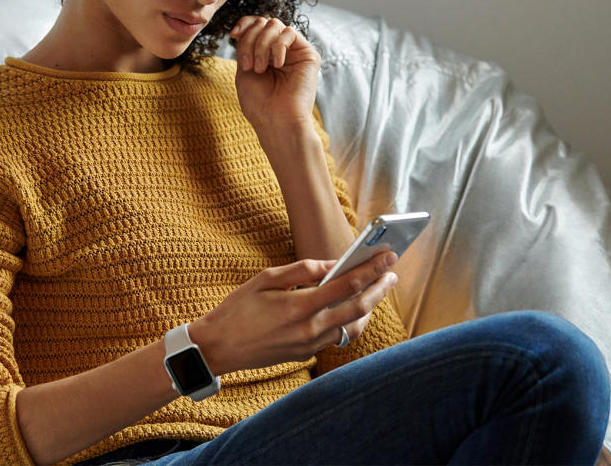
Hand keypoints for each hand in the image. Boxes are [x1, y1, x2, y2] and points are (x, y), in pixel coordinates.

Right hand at [189, 251, 397, 375]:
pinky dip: (350, 321)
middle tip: (391, 273)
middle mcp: (309, 329)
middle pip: (358, 307)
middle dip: (379, 288)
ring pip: (352, 326)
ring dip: (369, 308)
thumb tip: (331, 264)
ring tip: (376, 291)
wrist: (218, 347)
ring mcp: (309, 345)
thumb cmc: (237, 309)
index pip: (346, 284)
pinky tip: (352, 309)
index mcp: (299, 306)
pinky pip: (336, 337)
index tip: (387, 257)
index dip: (371, 269)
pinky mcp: (305, 355)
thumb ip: (301, 270)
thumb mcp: (265, 279)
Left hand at [230, 15, 320, 129]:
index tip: (233, 34)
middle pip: (262, 23)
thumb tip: (251, 23)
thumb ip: (247, 44)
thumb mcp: (243, 69)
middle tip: (248, 65)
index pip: (255, 25)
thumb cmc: (259, 102)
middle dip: (250, 40)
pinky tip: (277, 65)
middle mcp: (280, 50)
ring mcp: (294, 51)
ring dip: (261, 45)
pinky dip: (278, 46)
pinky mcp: (308, 54)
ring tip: (259, 68)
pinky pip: (290, 33)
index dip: (244, 24)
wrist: (276, 120)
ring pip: (274, 24)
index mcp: (264, 53)